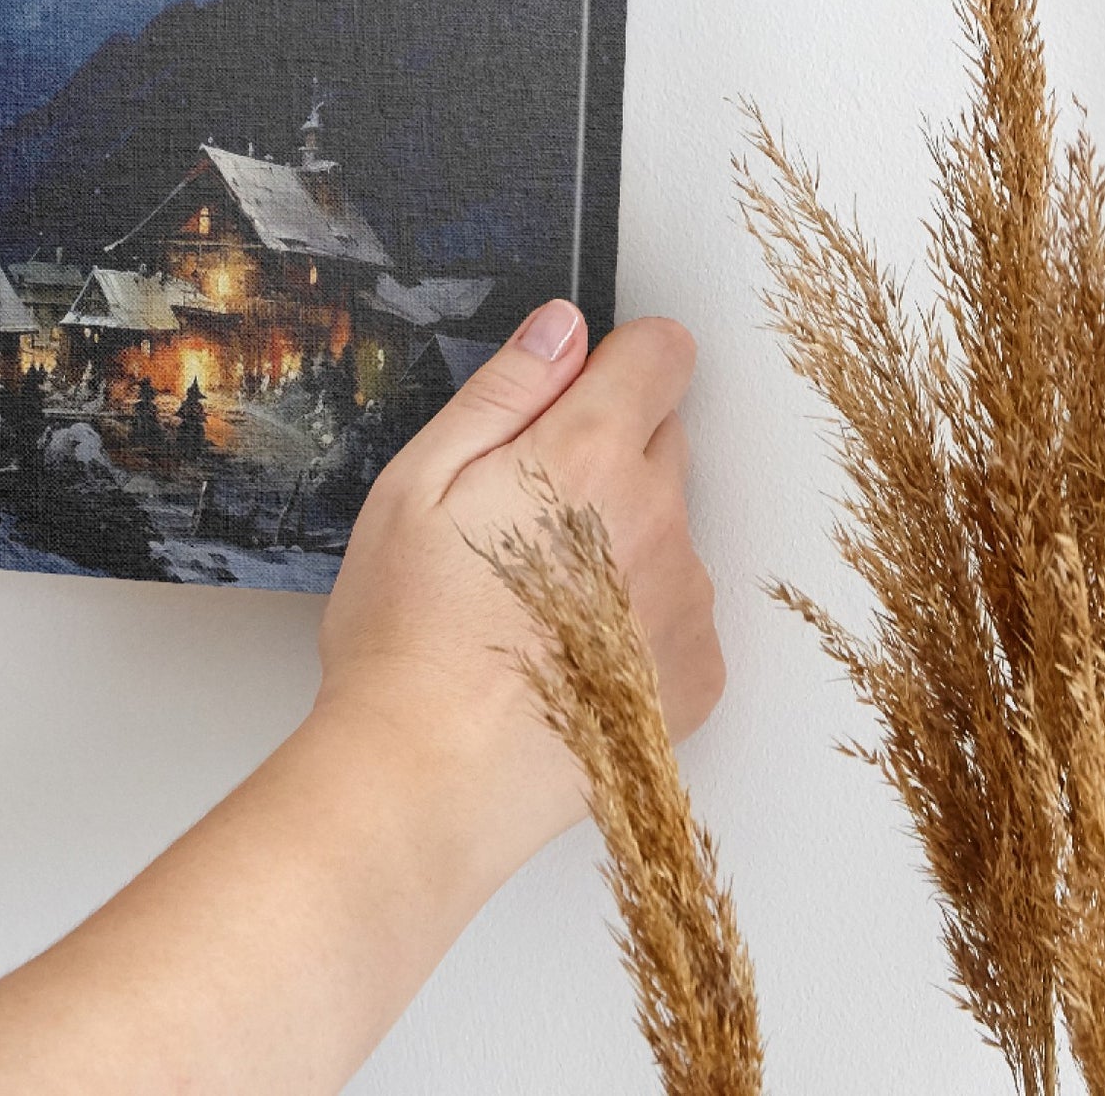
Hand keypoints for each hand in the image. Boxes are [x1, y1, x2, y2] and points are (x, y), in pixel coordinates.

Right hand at [315, 303, 723, 886]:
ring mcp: (686, 602)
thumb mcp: (419, 482)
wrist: (430, 778)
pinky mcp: (697, 675)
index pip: (662, 353)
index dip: (616, 360)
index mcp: (589, 455)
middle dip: (605, 452)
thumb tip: (563, 327)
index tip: (571, 395)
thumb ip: (504, 392)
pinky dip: (635, 618)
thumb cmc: (408, 632)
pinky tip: (564, 652)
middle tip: (519, 513)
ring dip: (620, 539)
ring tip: (532, 599)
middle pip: (663, 439)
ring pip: (667, 528)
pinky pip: (677, 611)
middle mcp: (660, 519)